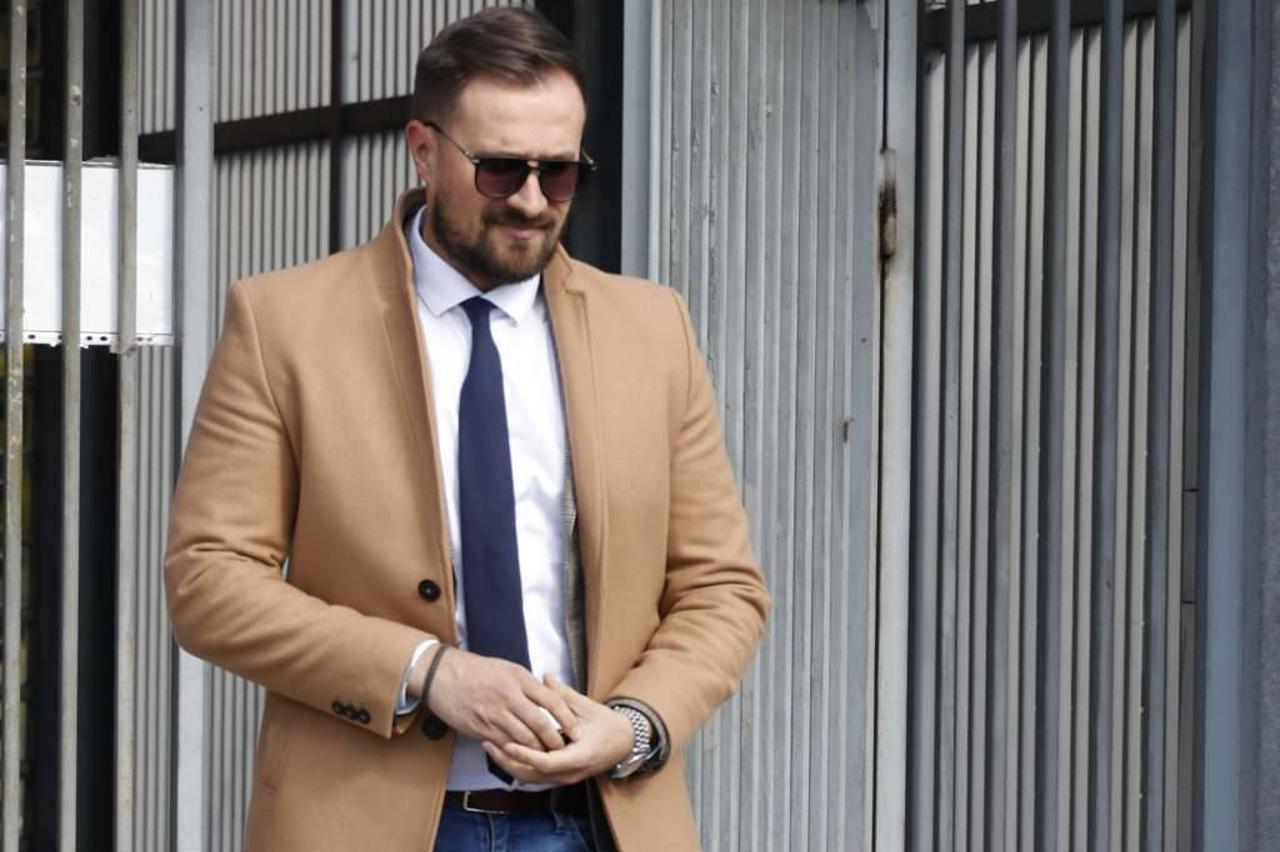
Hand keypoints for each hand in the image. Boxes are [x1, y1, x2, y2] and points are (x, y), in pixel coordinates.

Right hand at [424, 648, 578, 750]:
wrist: (441, 675)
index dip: (567, 718)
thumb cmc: (474, 669)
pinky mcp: (481, 728)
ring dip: (537, 750)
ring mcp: (494, 714)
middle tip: (563, 748)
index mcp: (518, 679)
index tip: (575, 728)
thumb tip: (546, 695)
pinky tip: (523, 755)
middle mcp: (509, 697)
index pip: (552, 700)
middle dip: (554, 740)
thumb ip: (526, 683)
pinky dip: (516, 752)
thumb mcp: (505, 667)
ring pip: (523, 739)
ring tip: (546, 756)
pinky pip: (504, 744)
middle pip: (540, 724)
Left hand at [483, 674, 634, 784]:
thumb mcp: (588, 707)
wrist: (625, 743)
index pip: (546, 763)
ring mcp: (565, 778)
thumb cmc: (608, 725)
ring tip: (491, 746)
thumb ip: (565, 695)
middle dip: (508, 762)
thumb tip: (546, 676)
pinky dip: (519, 765)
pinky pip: (535, 775)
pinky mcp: (560, 776)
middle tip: (488, 744)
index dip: (525, 754)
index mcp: (579, 757)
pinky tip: (505, 751)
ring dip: (510, 765)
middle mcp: (570, 773)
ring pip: (531, 778)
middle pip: (533, 775)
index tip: (507, 743)